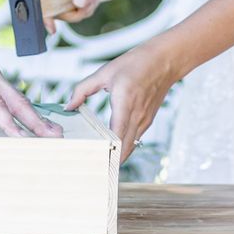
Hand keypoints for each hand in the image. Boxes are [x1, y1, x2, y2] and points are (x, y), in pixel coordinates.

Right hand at [41, 0, 116, 33]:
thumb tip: (77, 4)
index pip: (44, 0)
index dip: (46, 16)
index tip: (52, 30)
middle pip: (56, 9)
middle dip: (76, 11)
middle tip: (92, 1)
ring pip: (63, 10)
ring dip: (81, 9)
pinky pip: (66, 6)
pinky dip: (79, 7)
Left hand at [65, 40, 177, 162]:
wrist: (164, 61)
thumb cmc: (134, 64)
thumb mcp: (104, 73)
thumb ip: (82, 90)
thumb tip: (68, 106)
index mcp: (124, 102)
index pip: (116, 135)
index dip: (107, 152)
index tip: (95, 163)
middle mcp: (136, 115)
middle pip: (124, 148)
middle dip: (110, 162)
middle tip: (93, 173)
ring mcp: (144, 120)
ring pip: (130, 147)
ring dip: (117, 158)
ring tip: (100, 167)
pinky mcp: (147, 121)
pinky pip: (134, 140)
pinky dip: (124, 148)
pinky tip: (112, 152)